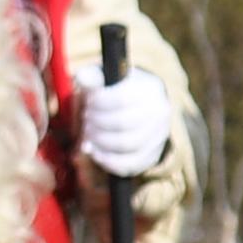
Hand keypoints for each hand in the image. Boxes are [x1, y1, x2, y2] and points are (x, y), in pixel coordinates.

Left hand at [74, 64, 175, 178]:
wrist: (139, 107)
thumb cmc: (118, 91)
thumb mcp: (106, 78)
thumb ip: (93, 77)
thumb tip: (82, 77)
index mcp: (151, 88)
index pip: (122, 98)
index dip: (98, 103)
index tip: (88, 102)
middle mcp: (161, 112)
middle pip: (123, 123)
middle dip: (97, 123)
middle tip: (86, 119)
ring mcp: (159, 136)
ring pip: (126, 145)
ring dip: (100, 141)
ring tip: (88, 133)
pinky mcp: (152, 156)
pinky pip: (129, 165)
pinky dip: (106, 160)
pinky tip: (94, 151)